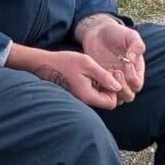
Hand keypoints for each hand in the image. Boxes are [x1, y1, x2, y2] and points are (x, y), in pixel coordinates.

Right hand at [7, 44, 125, 109]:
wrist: (45, 64)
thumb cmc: (64, 62)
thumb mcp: (87, 64)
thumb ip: (104, 76)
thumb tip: (118, 86)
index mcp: (88, 96)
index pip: (112, 102)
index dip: (116, 90)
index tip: (113, 74)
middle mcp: (85, 100)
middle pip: (109, 101)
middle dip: (113, 88)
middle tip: (110, 72)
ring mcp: (82, 98)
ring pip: (102, 97)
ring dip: (106, 85)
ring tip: (102, 71)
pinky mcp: (80, 93)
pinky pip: (95, 93)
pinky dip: (98, 85)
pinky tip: (94, 73)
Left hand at [75, 15, 145, 102]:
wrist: (97, 32)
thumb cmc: (117, 33)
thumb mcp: (130, 34)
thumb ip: (137, 45)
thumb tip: (133, 60)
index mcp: (136, 70)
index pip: (137, 85)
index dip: (133, 79)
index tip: (126, 65)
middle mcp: (125, 78)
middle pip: (128, 96)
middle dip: (123, 88)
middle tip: (116, 72)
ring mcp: (112, 81)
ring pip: (115, 98)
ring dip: (112, 91)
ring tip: (107, 75)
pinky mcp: (100, 80)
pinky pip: (101, 92)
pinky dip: (99, 89)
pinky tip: (96, 77)